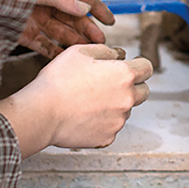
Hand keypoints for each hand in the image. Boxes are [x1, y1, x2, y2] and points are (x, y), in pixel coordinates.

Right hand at [0, 44, 151, 156]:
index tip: (131, 67)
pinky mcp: (108, 137)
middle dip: (132, 87)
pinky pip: (111, 128)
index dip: (138, 66)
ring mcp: (119, 120)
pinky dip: (102, 123)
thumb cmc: (57, 81)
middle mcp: (127, 98)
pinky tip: (84, 117)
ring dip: (115, 106)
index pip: (147, 68)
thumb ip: (105, 51)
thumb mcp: (80, 52)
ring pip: (125, 110)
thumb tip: (118, 55)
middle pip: (143, 91)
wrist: (41, 113)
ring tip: (89, 102)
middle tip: (110, 86)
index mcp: (124, 75)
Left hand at [19, 0, 115, 58]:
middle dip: (88, 28)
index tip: (110, 20)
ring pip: (61, 32)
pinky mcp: (24, 33)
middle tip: (100, 40)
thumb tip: (84, 9)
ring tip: (88, 49)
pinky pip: (43, 44)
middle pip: (72, 16)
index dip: (97, 7)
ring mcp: (35, 18)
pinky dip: (55, 52)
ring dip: (76, 40)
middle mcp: (45, 2)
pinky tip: (67, 56)